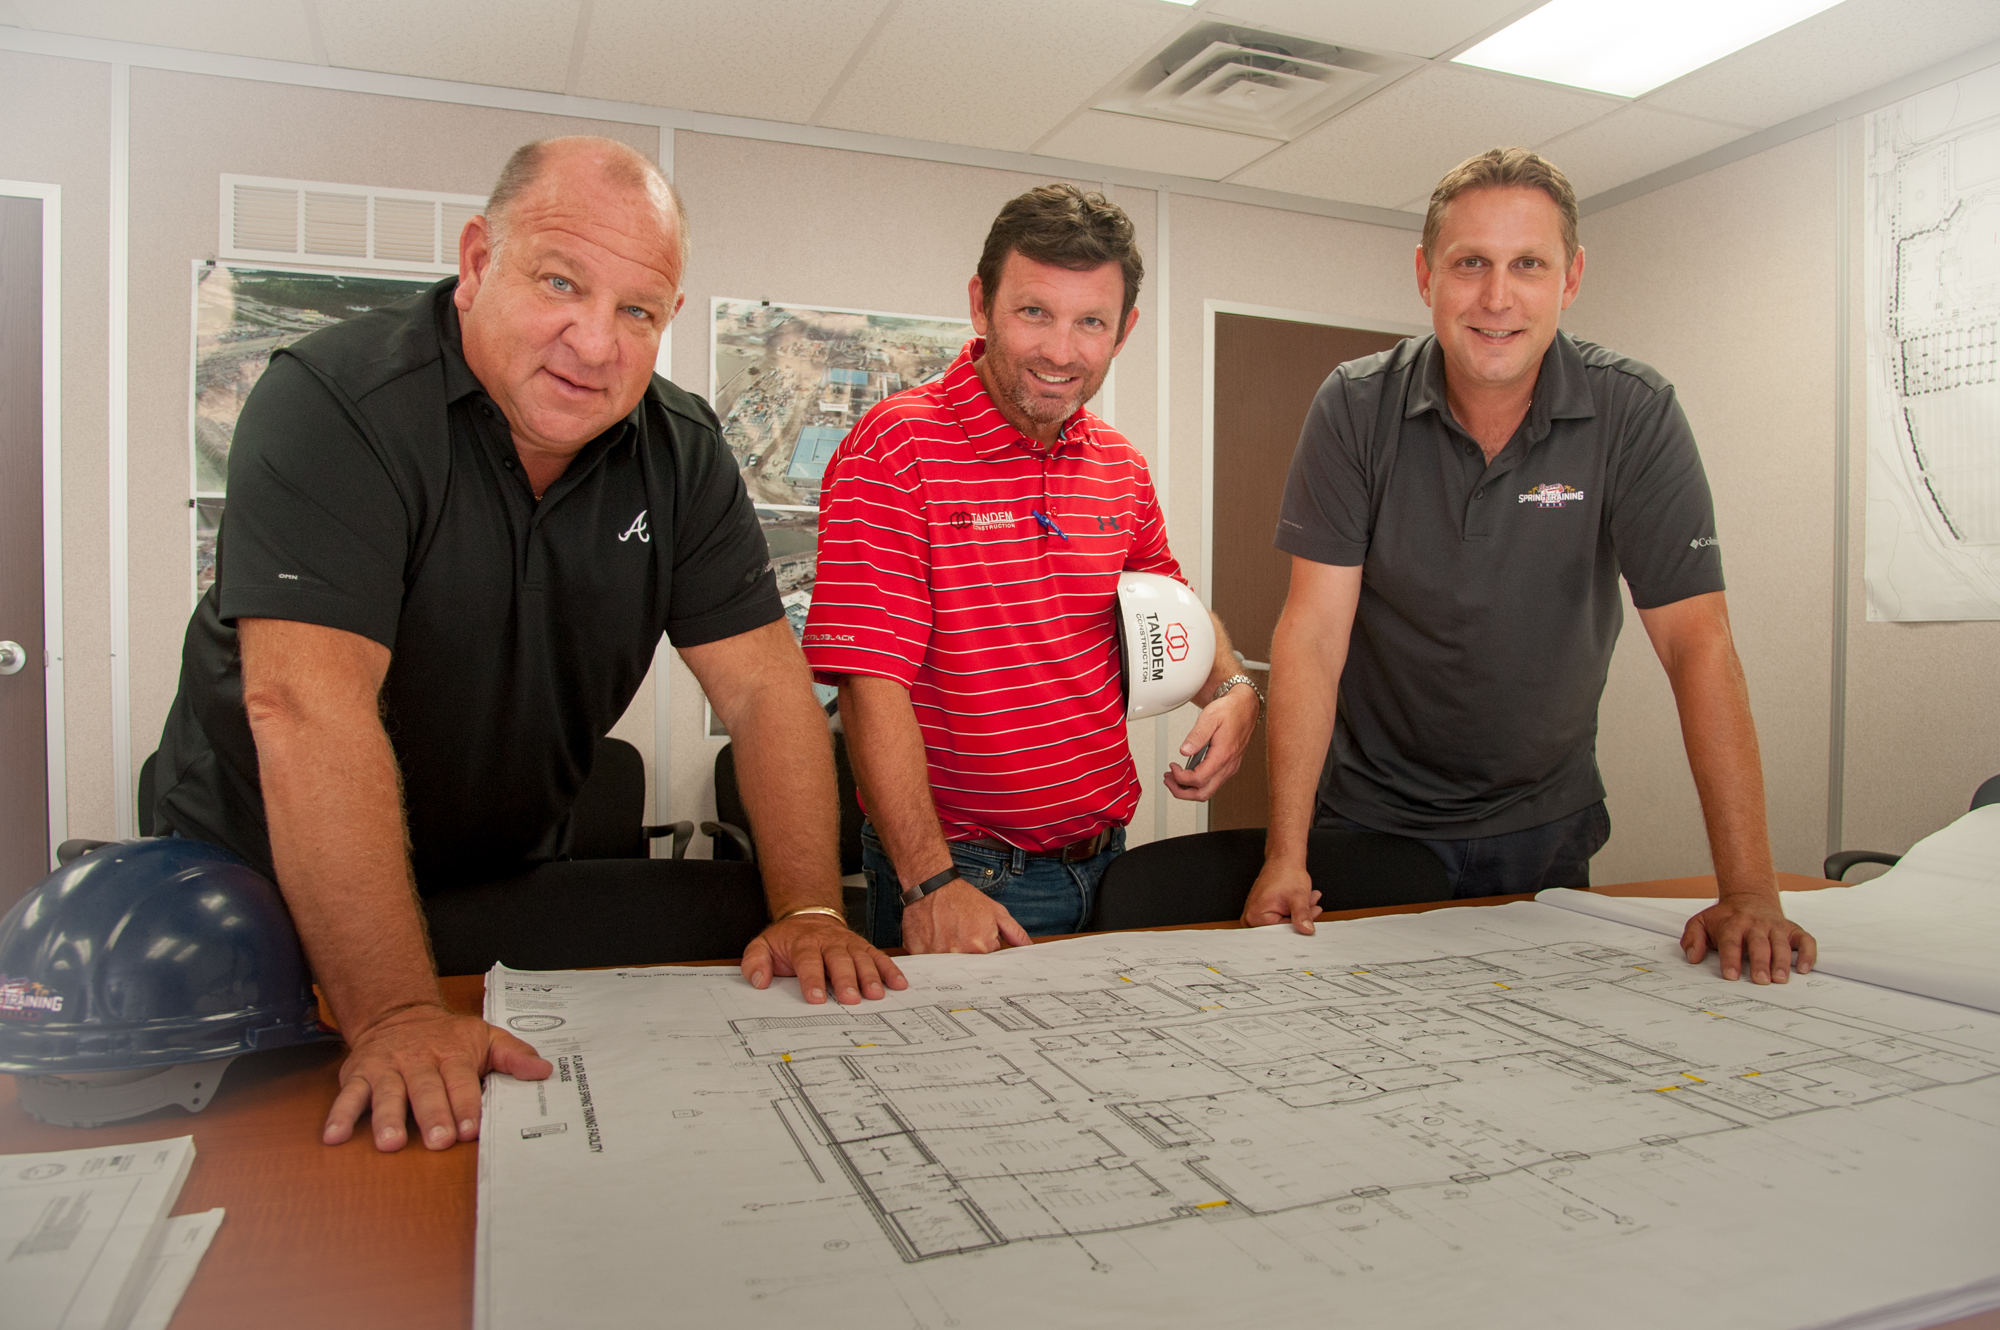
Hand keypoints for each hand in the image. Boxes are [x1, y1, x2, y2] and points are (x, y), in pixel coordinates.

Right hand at [323, 1002, 551, 1151]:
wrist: (400, 1012)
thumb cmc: (449, 1036)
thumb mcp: (486, 1037)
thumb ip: (515, 1055)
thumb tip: (543, 1071)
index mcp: (452, 1053)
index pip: (461, 1081)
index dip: (465, 1105)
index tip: (470, 1129)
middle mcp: (418, 1060)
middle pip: (426, 1089)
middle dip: (432, 1115)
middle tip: (438, 1140)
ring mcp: (387, 1067)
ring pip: (387, 1093)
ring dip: (387, 1118)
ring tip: (390, 1143)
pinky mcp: (359, 1074)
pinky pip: (348, 1095)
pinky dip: (340, 1115)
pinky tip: (334, 1136)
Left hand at [742, 913, 907, 1003]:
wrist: (809, 915)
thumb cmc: (788, 939)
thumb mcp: (763, 945)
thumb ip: (755, 962)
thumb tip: (758, 980)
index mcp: (803, 943)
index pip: (808, 961)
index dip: (812, 980)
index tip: (817, 998)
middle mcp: (829, 942)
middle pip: (838, 960)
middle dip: (846, 980)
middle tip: (851, 999)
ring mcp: (848, 944)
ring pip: (861, 958)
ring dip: (870, 976)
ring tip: (876, 994)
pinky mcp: (862, 947)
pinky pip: (878, 956)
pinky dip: (889, 969)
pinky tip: (898, 983)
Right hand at [902, 880, 1031, 953]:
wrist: (932, 885)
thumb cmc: (963, 898)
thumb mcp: (996, 912)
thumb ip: (1014, 932)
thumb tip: (1028, 948)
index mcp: (981, 947)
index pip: (987, 965)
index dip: (982, 953)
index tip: (976, 944)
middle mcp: (960, 954)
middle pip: (967, 967)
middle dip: (966, 956)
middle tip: (960, 937)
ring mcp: (938, 954)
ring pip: (947, 966)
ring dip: (947, 956)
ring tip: (946, 935)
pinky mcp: (919, 953)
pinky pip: (927, 963)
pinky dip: (930, 954)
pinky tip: (932, 938)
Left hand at [1164, 684, 1258, 801]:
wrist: (1245, 706)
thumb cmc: (1230, 710)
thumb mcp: (1210, 717)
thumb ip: (1197, 736)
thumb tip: (1185, 751)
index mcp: (1223, 755)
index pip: (1199, 779)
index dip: (1181, 778)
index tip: (1172, 767)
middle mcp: (1228, 765)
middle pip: (1203, 793)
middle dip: (1182, 791)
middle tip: (1168, 781)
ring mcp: (1229, 767)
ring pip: (1208, 791)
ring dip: (1188, 789)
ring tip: (1174, 778)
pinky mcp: (1229, 766)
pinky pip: (1212, 783)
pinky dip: (1197, 783)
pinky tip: (1187, 773)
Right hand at [1242, 859, 1322, 933]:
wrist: (1283, 859)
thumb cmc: (1286, 872)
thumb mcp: (1298, 897)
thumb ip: (1303, 916)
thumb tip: (1307, 930)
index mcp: (1255, 917)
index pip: (1281, 932)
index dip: (1299, 925)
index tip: (1311, 917)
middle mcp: (1251, 918)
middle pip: (1281, 929)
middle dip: (1300, 919)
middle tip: (1313, 906)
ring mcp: (1255, 915)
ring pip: (1283, 923)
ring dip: (1299, 914)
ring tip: (1309, 900)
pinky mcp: (1261, 912)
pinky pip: (1280, 918)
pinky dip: (1294, 911)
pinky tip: (1303, 901)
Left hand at [1681, 894, 1816, 983]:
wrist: (1748, 896)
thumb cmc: (1725, 917)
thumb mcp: (1701, 922)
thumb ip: (1692, 939)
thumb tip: (1692, 958)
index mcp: (1732, 924)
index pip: (1731, 942)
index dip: (1730, 959)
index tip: (1731, 976)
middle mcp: (1755, 924)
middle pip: (1759, 944)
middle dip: (1760, 963)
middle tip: (1761, 980)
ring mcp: (1776, 927)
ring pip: (1781, 944)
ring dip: (1782, 962)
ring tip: (1780, 979)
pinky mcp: (1792, 930)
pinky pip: (1805, 940)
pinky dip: (1808, 954)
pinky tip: (1805, 968)